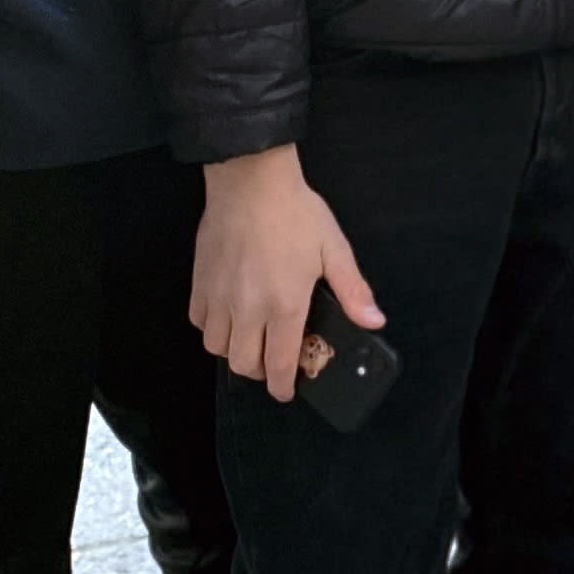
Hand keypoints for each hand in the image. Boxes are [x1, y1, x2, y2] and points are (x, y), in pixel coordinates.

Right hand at [193, 144, 382, 398]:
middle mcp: (247, 308)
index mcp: (284, 305)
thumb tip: (374, 322)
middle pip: (243, 364)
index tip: (287, 391)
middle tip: (273, 363)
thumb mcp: (334, 250)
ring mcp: (219, 297)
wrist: (250, 182)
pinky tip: (229, 315)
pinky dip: (213, 328)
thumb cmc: (295, 214)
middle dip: (259, 372)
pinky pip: (199, 322)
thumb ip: (353, 291)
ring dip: (234, 352)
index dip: (282, 386)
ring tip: (251, 339)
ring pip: (217, 348)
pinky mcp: (199, 283)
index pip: (278, 364)